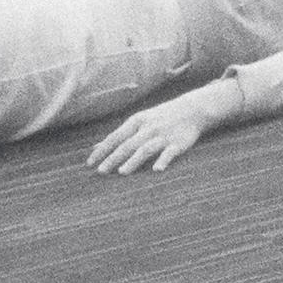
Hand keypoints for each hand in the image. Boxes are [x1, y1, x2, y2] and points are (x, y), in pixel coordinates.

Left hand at [86, 84, 228, 174]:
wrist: (192, 109)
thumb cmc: (160, 118)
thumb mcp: (138, 122)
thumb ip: (119, 136)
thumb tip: (96, 147)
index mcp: (136, 122)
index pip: (115, 137)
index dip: (102, 150)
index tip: (90, 163)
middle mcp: (147, 128)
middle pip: (127, 144)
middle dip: (113, 158)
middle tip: (101, 172)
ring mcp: (163, 136)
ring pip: (145, 149)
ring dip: (133, 160)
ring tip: (122, 172)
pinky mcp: (178, 143)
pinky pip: (169, 153)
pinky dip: (163, 160)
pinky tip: (157, 170)